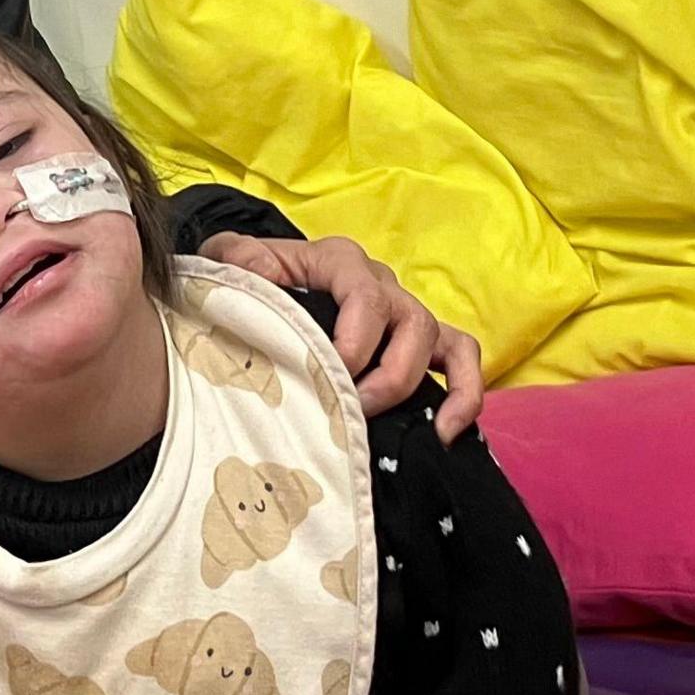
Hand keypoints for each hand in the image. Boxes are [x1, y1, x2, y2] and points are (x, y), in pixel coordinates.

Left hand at [198, 232, 486, 443]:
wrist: (253, 290)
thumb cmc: (247, 281)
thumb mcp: (230, 265)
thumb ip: (238, 261)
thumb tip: (263, 274)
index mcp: (340, 263)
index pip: (365, 296)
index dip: (355, 342)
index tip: (330, 379)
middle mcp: (381, 284)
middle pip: (411, 322)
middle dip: (387, 375)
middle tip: (353, 411)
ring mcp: (404, 315)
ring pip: (441, 341)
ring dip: (417, 386)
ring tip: (393, 425)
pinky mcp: (419, 345)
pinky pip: (460, 359)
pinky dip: (464, 395)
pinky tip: (446, 433)